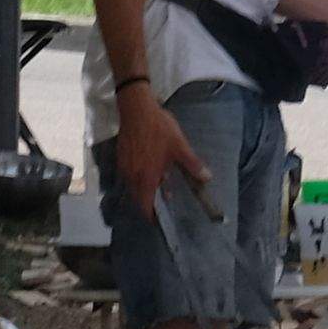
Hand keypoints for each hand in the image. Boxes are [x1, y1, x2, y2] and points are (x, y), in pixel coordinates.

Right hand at [113, 80, 206, 214]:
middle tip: (165, 197)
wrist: (136, 109)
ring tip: (160, 179)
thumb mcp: (179, 146)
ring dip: (145, 187)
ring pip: (134, 186)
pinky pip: (129, 174)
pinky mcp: (121, 157)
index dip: (152, 216)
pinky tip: (149, 166)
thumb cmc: (158, 129)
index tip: (159, 219)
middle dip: (150, 201)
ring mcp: (124, 167)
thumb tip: (206, 178)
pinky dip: (139, 176)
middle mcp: (132, 176)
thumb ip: (192, 164)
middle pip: (138, 198)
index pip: (146, 206)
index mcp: (146, 178)